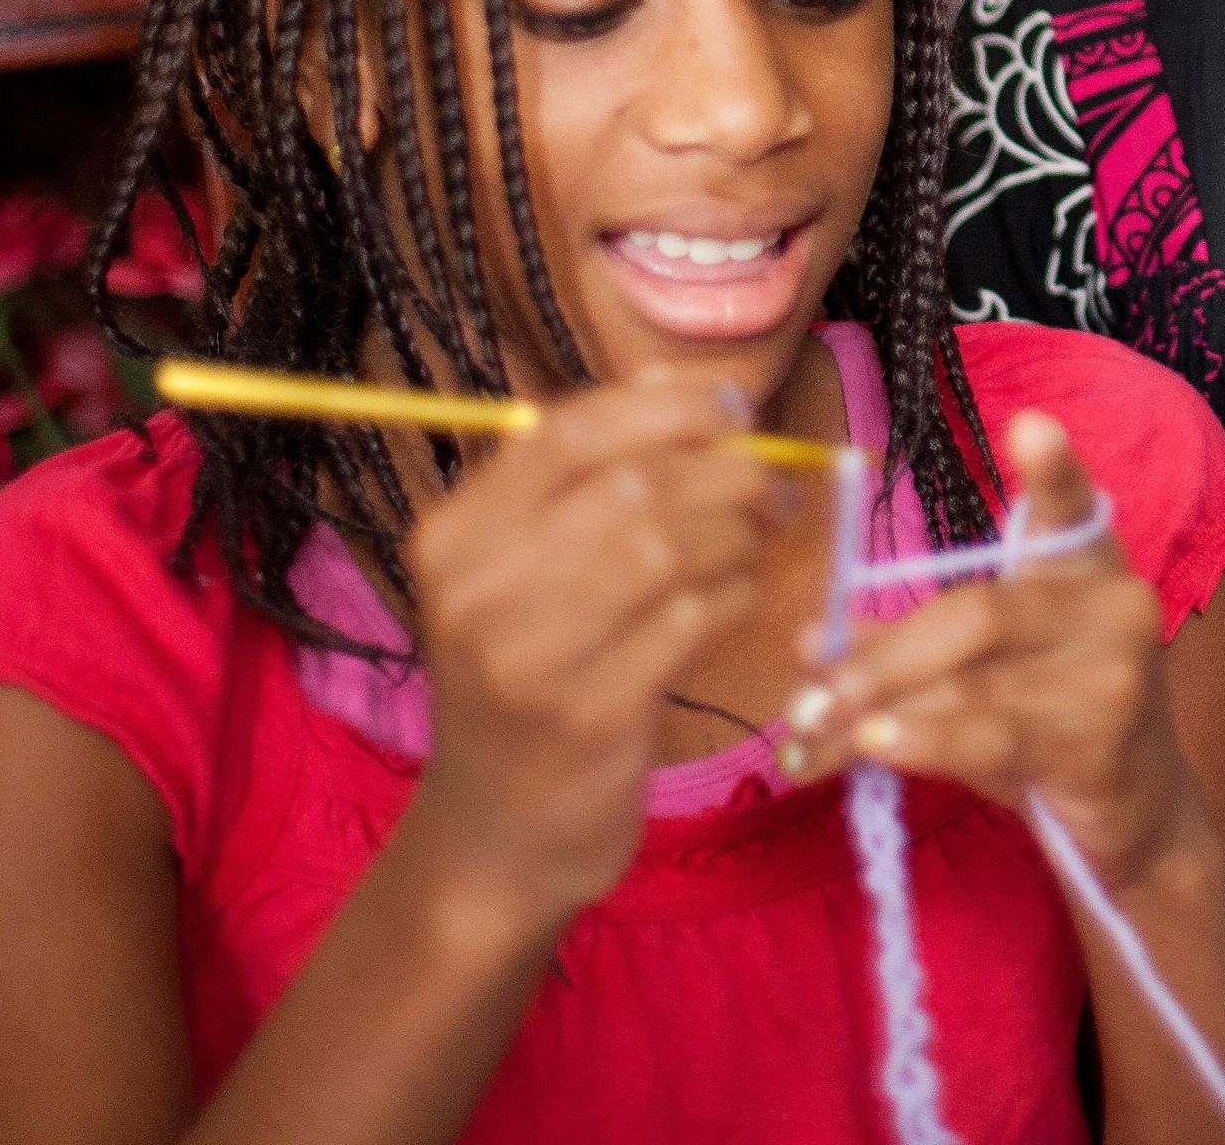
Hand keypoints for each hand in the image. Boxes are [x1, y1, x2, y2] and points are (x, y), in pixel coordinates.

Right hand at [392, 375, 792, 935]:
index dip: (665, 407)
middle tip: (771, 483)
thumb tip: (677, 388)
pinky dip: (734, 596)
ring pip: (669, 546)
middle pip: (633, 484)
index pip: (567, 431)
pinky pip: (693, 619)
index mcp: (453, 537)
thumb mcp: (516, 579)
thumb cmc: (526, 683)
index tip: (730, 406)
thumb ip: (583, 485)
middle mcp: (477, 590)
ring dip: (738, 533)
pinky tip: (737, 599)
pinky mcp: (592, 713)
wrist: (496, 837)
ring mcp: (530, 656)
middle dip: (726, 471)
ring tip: (759, 538)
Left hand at [779, 412, 1203, 892]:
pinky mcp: (1101, 745)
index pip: (1071, 507)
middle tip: (811, 694)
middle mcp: (1115, 607)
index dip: (1054, 467)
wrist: (1141, 813)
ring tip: (818, 730)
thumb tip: (810, 638)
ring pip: (974, 682)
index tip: (1028, 425)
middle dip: (883, 656)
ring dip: (881, 709)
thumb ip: (910, 646)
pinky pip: (993, 736)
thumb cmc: (1054, 725)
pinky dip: (923, 740)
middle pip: (978, 612)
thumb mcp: (990, 672)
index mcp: (1088, 567)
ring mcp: (1115, 677)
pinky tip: (877, 745)